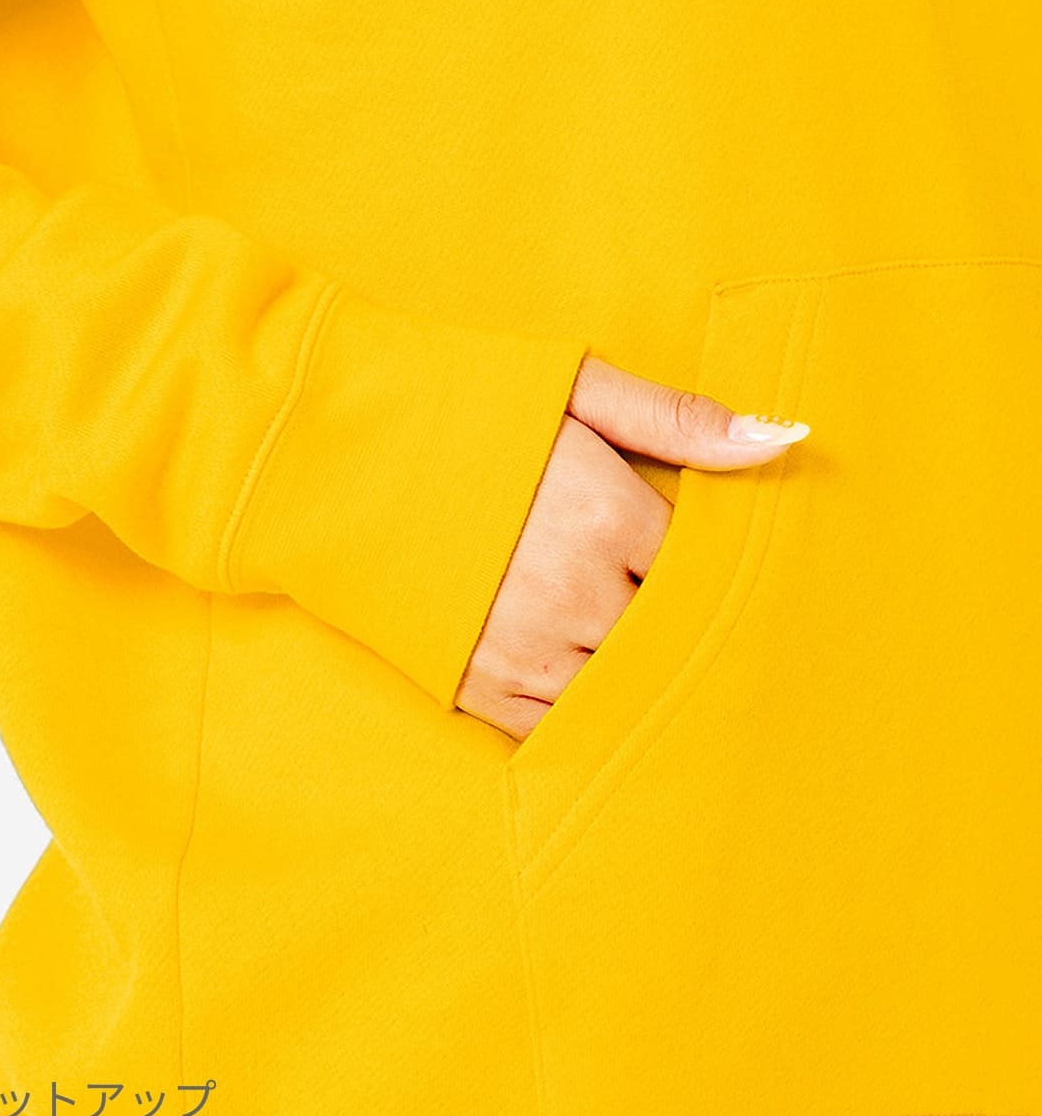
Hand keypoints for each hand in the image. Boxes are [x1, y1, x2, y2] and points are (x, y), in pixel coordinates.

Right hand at [455, 353, 808, 739]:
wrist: (330, 452)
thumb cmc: (454, 409)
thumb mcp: (570, 388)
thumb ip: (676, 420)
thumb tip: (784, 441)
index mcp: (605, 518)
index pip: (694, 570)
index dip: (696, 566)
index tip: (683, 560)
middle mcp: (572, 595)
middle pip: (664, 638)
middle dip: (669, 624)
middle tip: (661, 608)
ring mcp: (523, 649)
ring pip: (619, 691)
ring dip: (630, 673)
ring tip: (618, 643)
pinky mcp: (476, 684)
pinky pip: (556, 727)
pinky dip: (580, 713)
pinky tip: (583, 687)